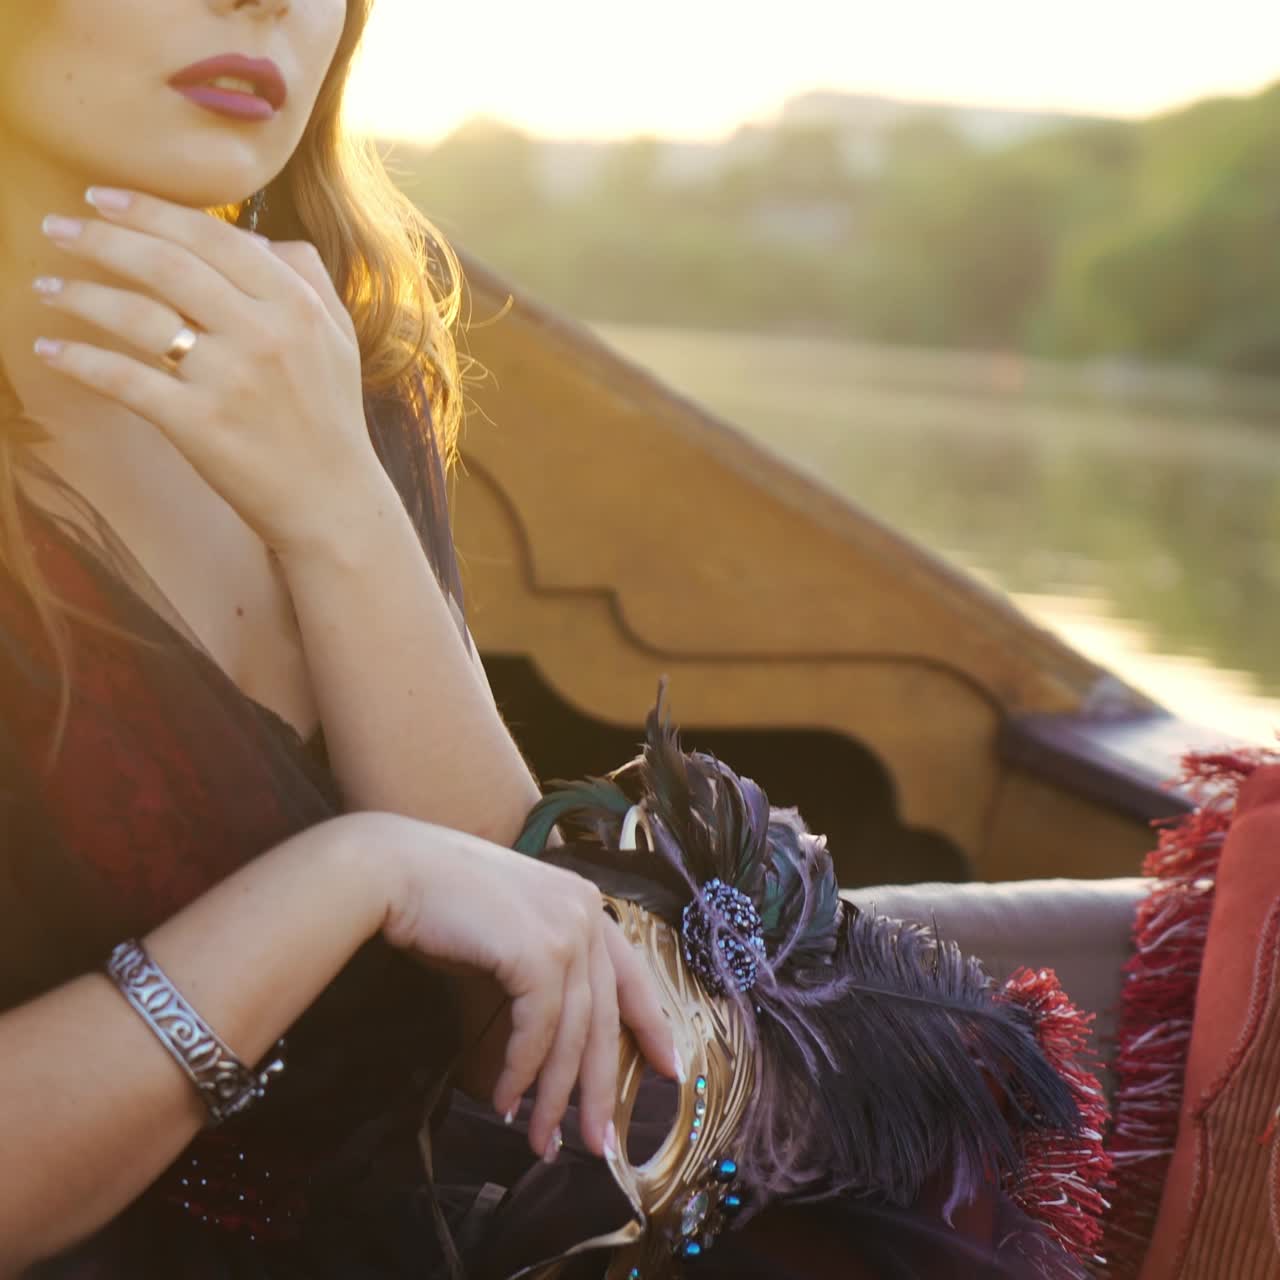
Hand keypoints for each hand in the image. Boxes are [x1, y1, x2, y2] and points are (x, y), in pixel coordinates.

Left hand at [33, 187, 386, 555]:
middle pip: (165, 263)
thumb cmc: (330, 416)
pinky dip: (81, 362)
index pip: (211, 235)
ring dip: (79, 294)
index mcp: (295, 304)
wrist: (333, 500)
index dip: (149, 209)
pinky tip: (49, 350)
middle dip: (100, 236)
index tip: (103, 198)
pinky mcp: (200, 425)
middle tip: (55, 225)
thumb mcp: (337, 336)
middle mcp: (263, 333)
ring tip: (44, 283)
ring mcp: (230, 379)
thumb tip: (254, 237)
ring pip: (138, 316)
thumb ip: (307, 276)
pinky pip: (126, 380)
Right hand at [365, 813, 679, 1160]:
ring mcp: (566, 929)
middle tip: (598, 1143)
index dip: (652, 1026)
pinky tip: (506, 1101)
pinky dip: (522, 1073)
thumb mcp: (507, 934)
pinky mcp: (538, 952)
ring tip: (541, 1140)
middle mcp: (585, 910)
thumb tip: (550, 1046)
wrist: (393, 870)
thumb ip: (540, 970)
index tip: (669, 1070)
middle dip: (601, 1088)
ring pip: (573, 1033)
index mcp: (583, 901)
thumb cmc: (439, 903)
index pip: (630, 975)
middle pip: (605, 1016)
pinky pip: (538, 1032)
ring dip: (554, 1096)